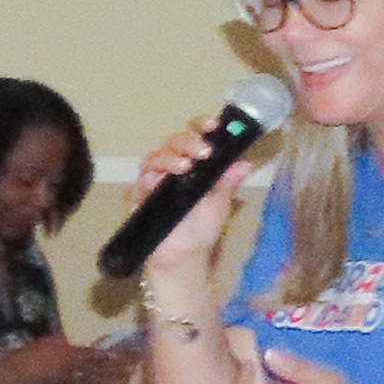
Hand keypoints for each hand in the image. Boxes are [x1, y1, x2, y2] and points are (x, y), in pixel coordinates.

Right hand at [125, 119, 257, 309]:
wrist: (182, 258)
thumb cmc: (201, 229)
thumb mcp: (220, 205)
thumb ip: (227, 183)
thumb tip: (244, 163)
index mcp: (194, 165)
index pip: (195, 136)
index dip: (201, 126)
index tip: (213, 125)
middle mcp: (172, 168)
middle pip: (173, 142)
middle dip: (187, 141)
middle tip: (203, 151)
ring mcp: (154, 180)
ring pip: (155, 156)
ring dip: (169, 158)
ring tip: (185, 166)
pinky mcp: (139, 196)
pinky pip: (140, 180)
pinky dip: (150, 177)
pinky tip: (159, 182)